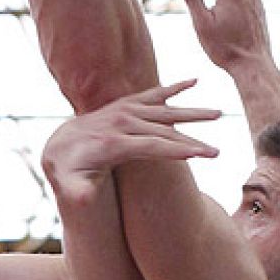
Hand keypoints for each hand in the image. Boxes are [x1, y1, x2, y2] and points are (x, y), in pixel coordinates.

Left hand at [43, 79, 220, 203]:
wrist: (60, 145)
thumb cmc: (68, 170)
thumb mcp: (69, 184)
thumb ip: (77, 191)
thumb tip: (83, 199)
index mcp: (111, 143)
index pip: (150, 146)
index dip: (176, 150)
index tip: (200, 155)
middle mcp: (120, 122)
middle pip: (163, 130)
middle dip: (192, 141)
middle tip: (217, 152)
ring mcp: (124, 110)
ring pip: (164, 109)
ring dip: (192, 112)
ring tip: (219, 114)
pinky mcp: (127, 104)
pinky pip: (153, 93)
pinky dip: (174, 87)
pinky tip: (194, 80)